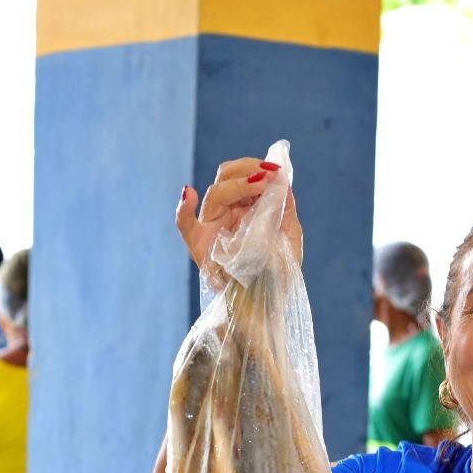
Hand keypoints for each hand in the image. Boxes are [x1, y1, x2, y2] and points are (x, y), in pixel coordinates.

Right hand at [174, 156, 302, 274]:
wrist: (267, 305)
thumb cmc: (278, 274)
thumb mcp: (290, 239)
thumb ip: (286, 211)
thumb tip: (283, 181)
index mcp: (246, 208)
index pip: (243, 175)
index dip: (256, 167)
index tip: (276, 169)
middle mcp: (226, 212)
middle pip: (226, 177)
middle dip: (247, 170)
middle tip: (268, 174)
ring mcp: (211, 226)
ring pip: (215, 193)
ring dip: (237, 184)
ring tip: (258, 184)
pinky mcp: (199, 245)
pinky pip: (184, 224)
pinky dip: (183, 208)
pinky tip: (188, 193)